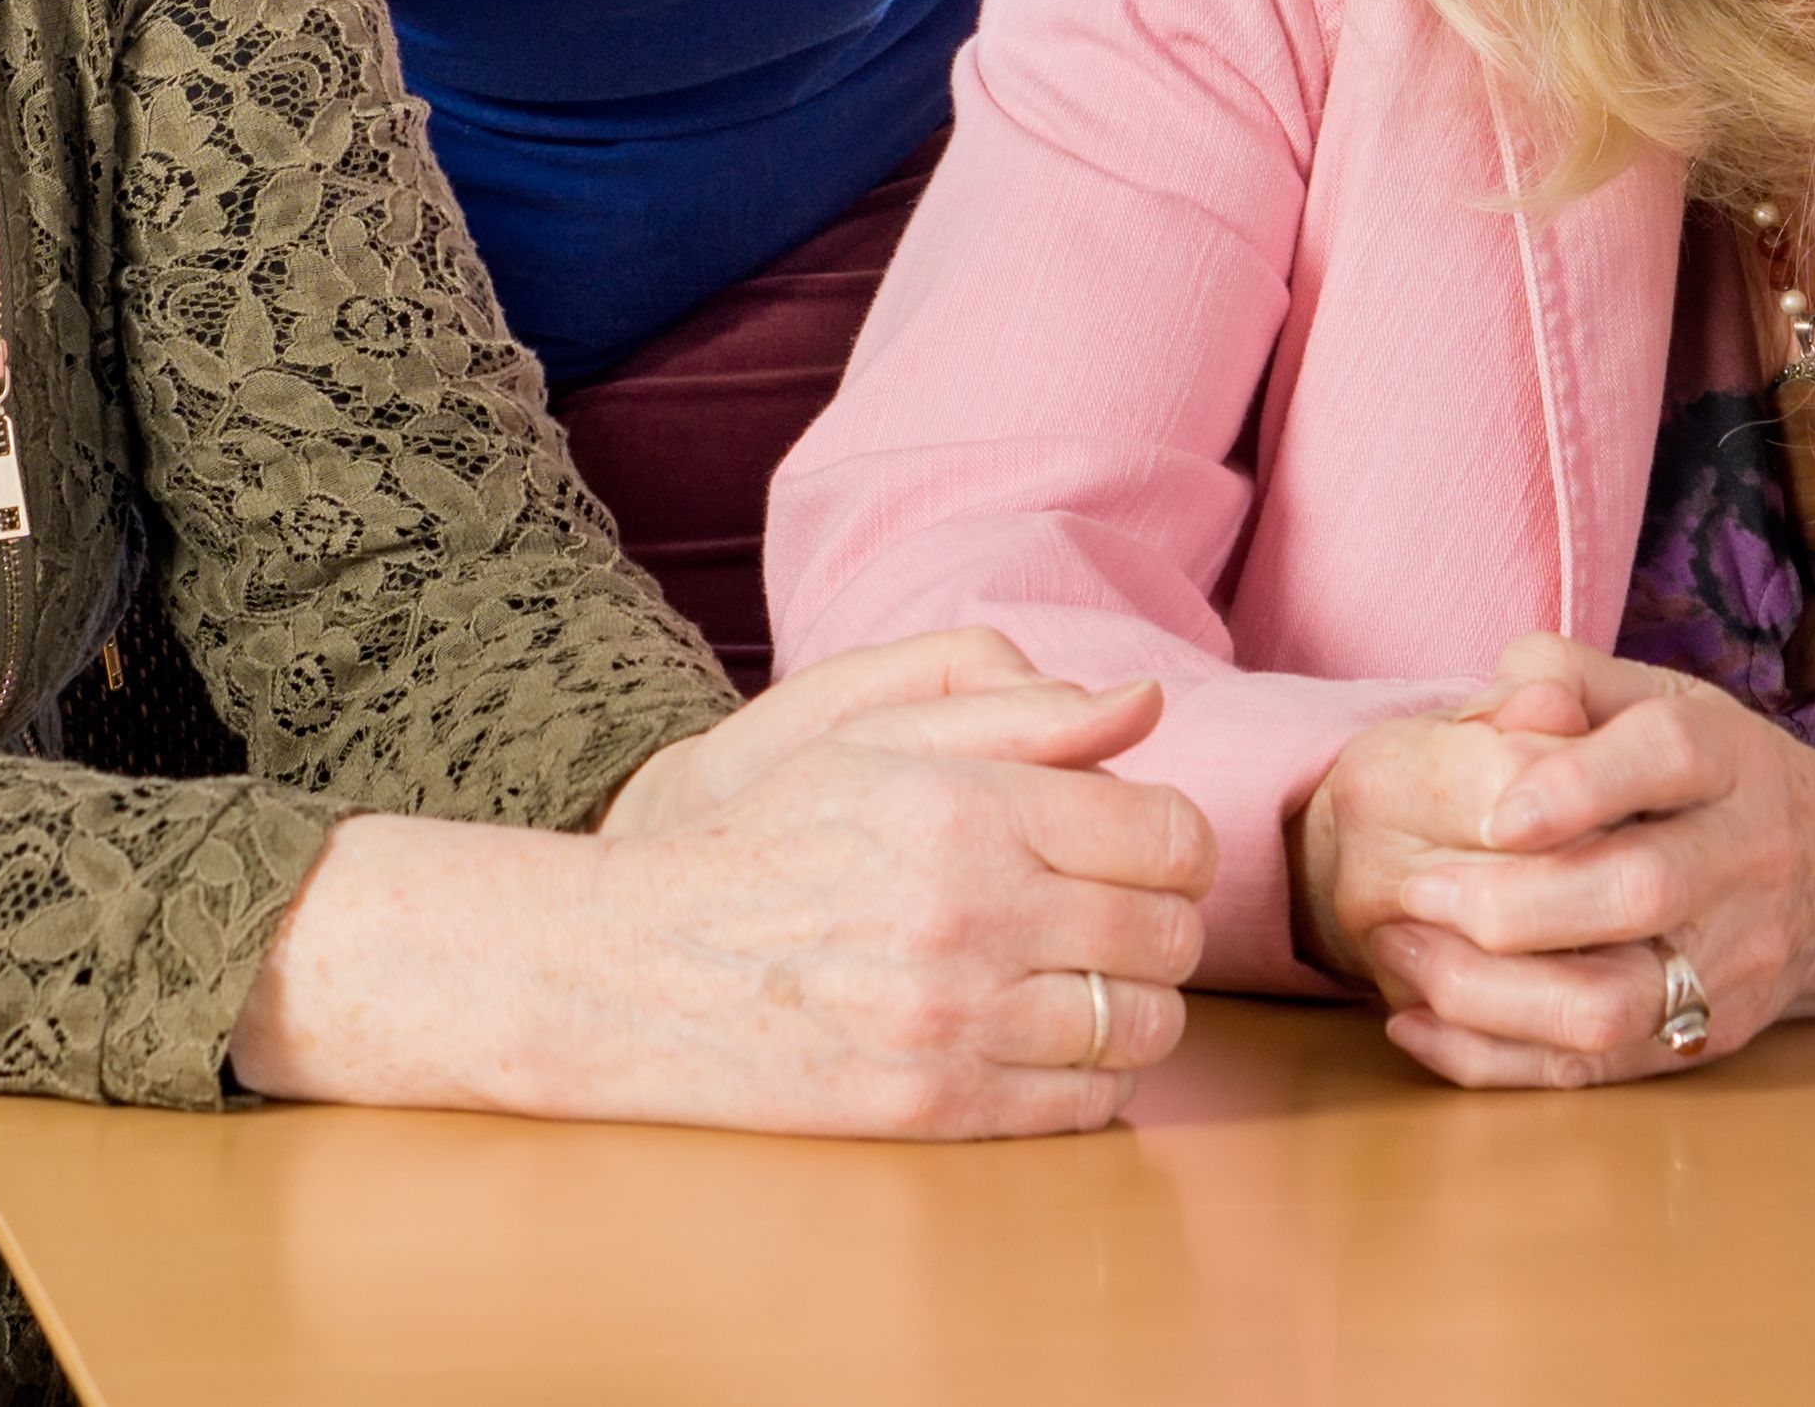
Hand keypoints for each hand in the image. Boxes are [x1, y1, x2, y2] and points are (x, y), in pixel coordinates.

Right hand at [236, 632, 1216, 1136]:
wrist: (638, 969)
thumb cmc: (759, 842)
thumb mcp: (866, 740)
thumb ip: (1014, 720)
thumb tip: (1145, 706)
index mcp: (962, 807)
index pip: (1166, 833)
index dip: (1176, 841)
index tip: (1146, 847)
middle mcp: (968, 913)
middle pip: (1168, 935)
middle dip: (1162, 923)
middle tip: (1117, 915)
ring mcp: (954, 1020)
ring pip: (1143, 1027)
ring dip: (1137, 1005)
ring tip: (1085, 980)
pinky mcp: (936, 1108)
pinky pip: (1087, 1103)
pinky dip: (1094, 1078)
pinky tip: (1044, 1040)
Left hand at [1290, 635, 1814, 1087]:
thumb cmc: (1710, 776)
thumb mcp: (1655, 697)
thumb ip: (1562, 677)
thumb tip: (1493, 707)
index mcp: (1727, 758)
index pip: (1667, 755)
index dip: (1578, 780)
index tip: (1494, 810)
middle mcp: (1745, 860)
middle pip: (1636, 890)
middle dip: (1506, 897)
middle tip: (1406, 885)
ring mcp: (1733, 961)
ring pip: (1614, 1001)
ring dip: (1489, 990)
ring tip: (1398, 953)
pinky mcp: (1707, 1036)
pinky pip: (1596, 1067)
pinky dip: (1495, 1056)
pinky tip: (1415, 1023)